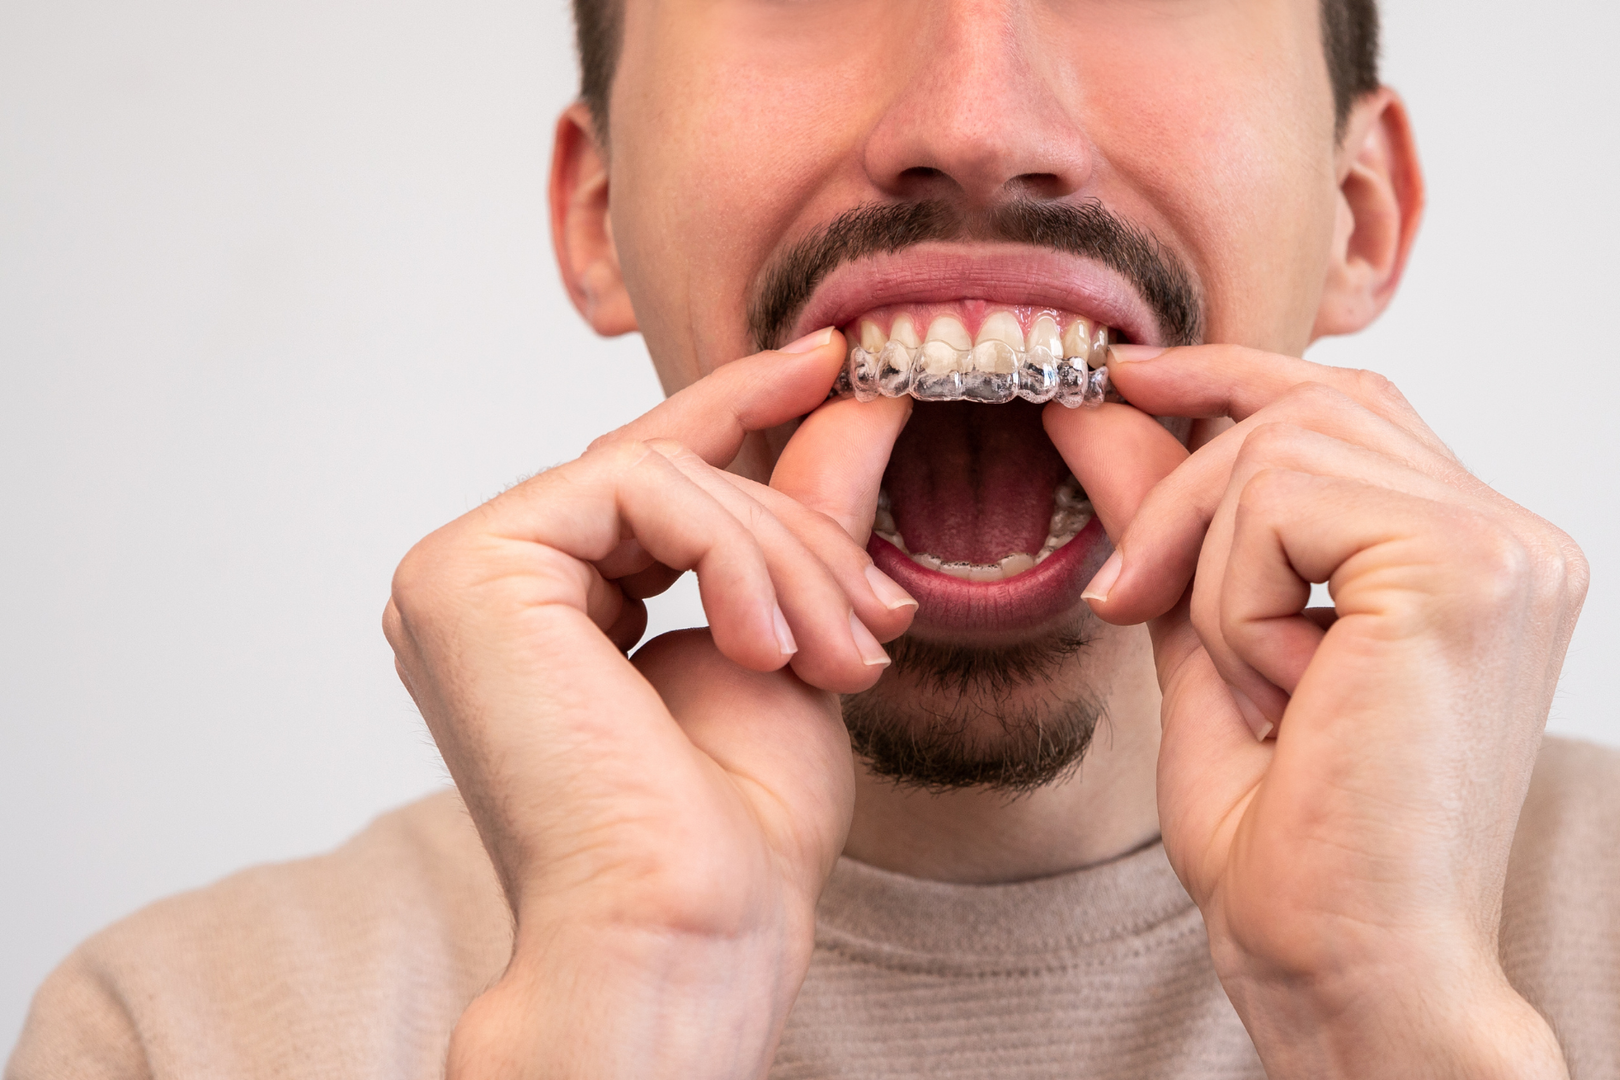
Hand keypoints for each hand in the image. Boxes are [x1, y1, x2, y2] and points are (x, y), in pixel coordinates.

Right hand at [382, 330, 915, 1077]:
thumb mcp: (789, 638)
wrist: (687, 929)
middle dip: (796, 536)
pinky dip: (734, 555)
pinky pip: (642, 488)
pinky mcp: (464, 570)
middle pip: (667, 477)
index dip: (736, 406)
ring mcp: (459, 576)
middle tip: (876, 625)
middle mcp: (486, 588)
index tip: (830, 362)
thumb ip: (798, 517)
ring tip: (841, 657)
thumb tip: (851, 398)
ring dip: (782, 558)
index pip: (646, 475)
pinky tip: (767, 649)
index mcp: (544, 610)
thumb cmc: (734, 831)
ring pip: (663, 475)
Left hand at [1047, 346, 1583, 1078]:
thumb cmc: (1296, 849)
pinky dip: (1235, 601)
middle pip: (1311, 405)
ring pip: (1282, 447)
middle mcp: (1515, 542)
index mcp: (1480, 560)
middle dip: (1185, 489)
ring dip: (1213, 571)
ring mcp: (1506, 548)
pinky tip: (1286, 696)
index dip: (1233, 376)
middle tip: (1126, 599)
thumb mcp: (1208, 648)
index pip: (1352, 406)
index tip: (1127, 378)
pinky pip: (1280, 498)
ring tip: (1255, 690)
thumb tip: (1099, 406)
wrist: (1351, 971)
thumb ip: (1171, 523)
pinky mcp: (1465, 567)